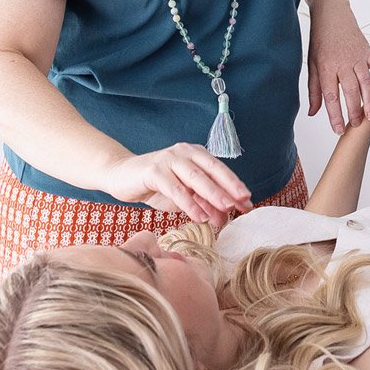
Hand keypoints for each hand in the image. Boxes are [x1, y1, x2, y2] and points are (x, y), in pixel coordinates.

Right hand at [96, 144, 251, 228]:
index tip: (248, 202)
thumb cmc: (155, 185)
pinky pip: (175, 188)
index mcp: (195, 154)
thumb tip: (225, 217)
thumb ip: (203, 202)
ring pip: (195, 177)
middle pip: (212, 170)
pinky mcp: (154, 170)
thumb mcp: (183, 195)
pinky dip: (188, 203)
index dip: (235, 185)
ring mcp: (169, 159)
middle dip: (229, 188)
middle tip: (242, 204)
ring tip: (225, 210)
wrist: (121, 176)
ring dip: (212, 195)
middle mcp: (184, 152)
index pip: (220, 169)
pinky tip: (199, 216)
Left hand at [306, 6, 369, 133]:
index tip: (338, 130)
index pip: (330, 95)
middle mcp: (342, 63)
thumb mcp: (312, 65)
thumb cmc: (320, 42)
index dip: (334, 114)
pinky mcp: (367, 51)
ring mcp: (356, 57)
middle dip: (353, 109)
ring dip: (369, 99)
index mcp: (326, 67)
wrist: (331, 15)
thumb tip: (313, 113)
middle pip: (349, 90)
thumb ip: (314, 90)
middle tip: (358, 125)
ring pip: (364, 81)